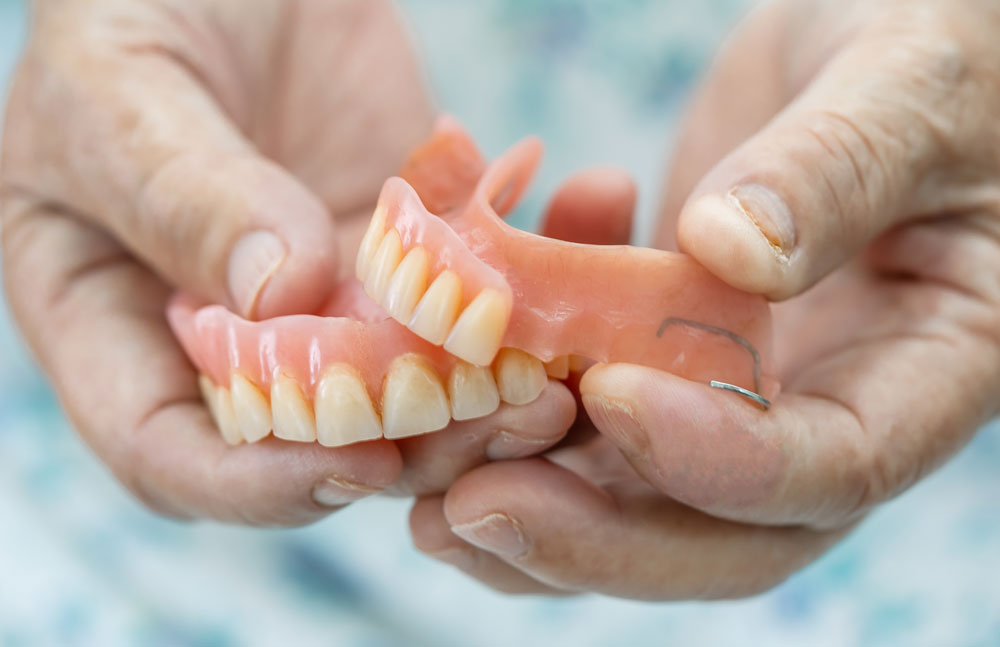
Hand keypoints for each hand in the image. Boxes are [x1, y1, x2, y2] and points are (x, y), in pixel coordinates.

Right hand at [0, 0, 574, 524]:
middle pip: (318, 442)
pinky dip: (544, 265)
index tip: (354, 461)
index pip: (172, 454)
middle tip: (515, 420)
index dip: (256, 483)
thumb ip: (184, 195)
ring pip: (418, 388)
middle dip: (421, 447)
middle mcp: (230, 338)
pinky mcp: (407, 255)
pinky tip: (593, 201)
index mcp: (115, 325)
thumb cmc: (132, 7)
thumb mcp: (123, 90)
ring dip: (501, 387)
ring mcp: (329, 302)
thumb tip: (278, 299)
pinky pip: (477, 290)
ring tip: (572, 360)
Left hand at [409, 0, 999, 596]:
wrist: (879, 41)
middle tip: (470, 508)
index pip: (832, 465)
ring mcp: (739, 386)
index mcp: (929, 366)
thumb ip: (836, 168)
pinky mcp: (667, 349)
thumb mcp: (904, 83)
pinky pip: (587, 411)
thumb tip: (733, 253)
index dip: (720, 460)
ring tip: (422, 490)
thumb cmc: (936, 50)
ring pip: (635, 493)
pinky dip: (512, 399)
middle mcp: (829, 405)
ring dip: (527, 497)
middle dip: (595, 536)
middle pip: (718, 530)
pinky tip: (461, 340)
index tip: (612, 392)